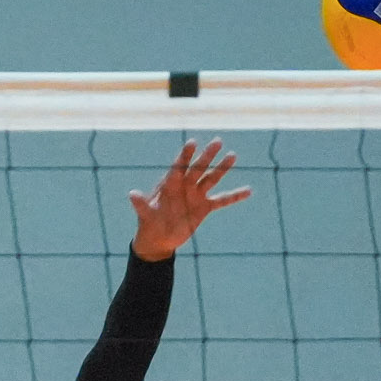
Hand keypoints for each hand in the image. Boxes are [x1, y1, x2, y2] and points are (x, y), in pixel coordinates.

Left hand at [128, 138, 250, 259]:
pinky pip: (222, 200)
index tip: (192, 142)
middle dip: (207, 156)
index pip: (178, 167)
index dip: (185, 155)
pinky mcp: (204, 208)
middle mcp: (185, 187)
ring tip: (232, 155)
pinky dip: (235, 196)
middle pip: (198, 168)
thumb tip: (132, 194)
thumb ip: (141, 204)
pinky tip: (249, 190)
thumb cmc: (148, 224)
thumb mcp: (145, 215)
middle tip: (217, 141)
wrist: (158, 240)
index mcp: (170, 185)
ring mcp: (196, 196)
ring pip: (211, 179)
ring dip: (222, 168)